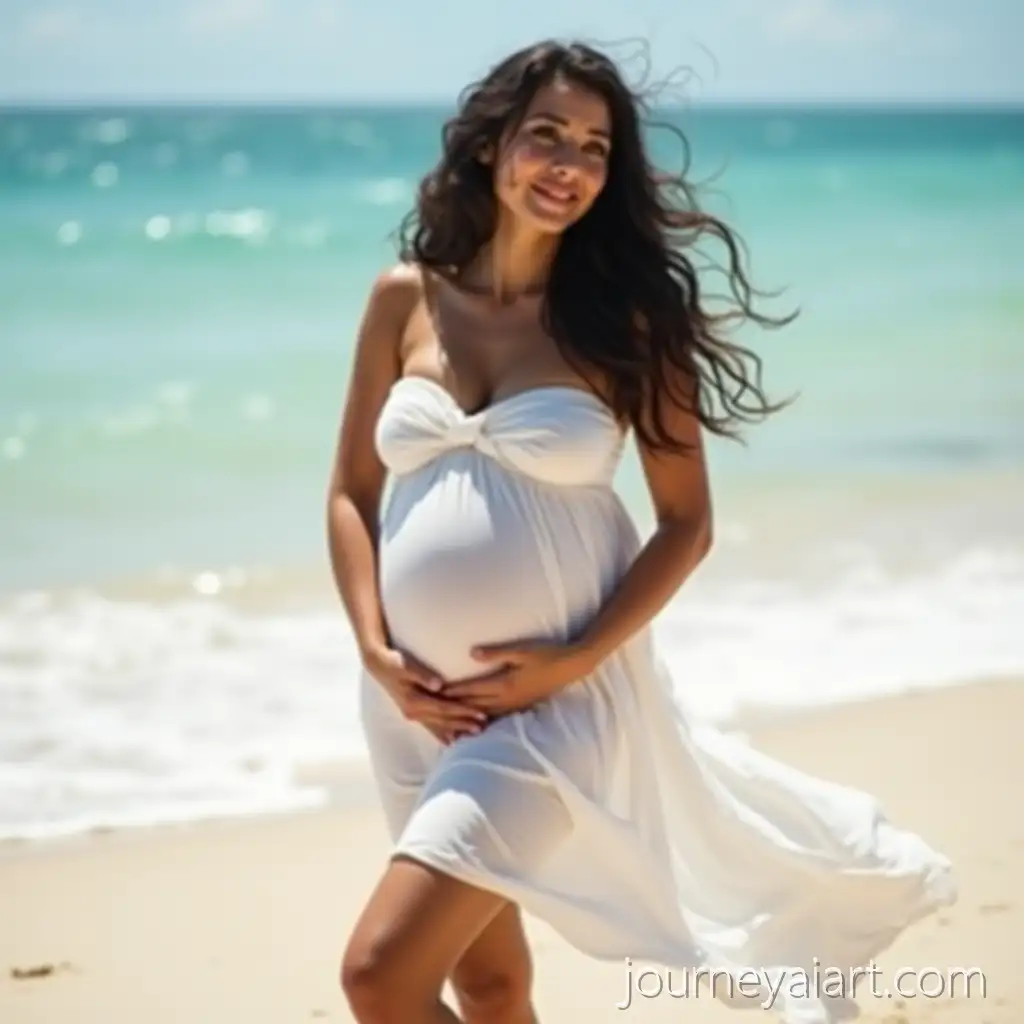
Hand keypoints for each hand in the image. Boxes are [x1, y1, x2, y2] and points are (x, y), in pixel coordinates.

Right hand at [361, 643, 486, 743]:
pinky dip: (442, 734)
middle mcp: (413, 712)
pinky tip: (452, 741)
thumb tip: (439, 685)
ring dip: (456, 730)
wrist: (378, 665)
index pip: (444, 708)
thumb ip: (422, 675)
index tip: (480, 714)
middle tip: (483, 728)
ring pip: (438, 726)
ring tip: (474, 735)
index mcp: (414, 701)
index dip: (463, 712)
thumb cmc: (394, 662)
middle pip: (444, 720)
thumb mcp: (406, 665)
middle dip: (464, 724)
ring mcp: (413, 714)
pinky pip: (431, 726)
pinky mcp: (414, 713)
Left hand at [441, 640, 595, 717]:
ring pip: (483, 715)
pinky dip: (480, 722)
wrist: (571, 666)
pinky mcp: (519, 706)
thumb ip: (496, 653)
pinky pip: (495, 718)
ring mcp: (514, 705)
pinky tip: (472, 726)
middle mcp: (507, 698)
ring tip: (446, 724)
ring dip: (464, 719)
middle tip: (431, 710)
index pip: (471, 689)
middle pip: (473, 705)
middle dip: (452, 708)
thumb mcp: (521, 649)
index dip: (451, 691)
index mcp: (505, 682)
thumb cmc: (546, 653)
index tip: (432, 693)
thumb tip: (471, 654)